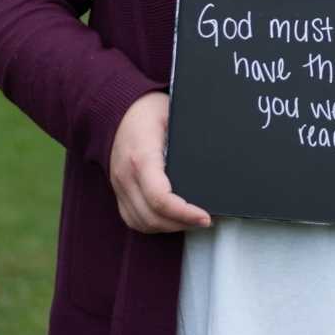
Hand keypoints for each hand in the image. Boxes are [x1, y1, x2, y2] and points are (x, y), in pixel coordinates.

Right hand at [109, 91, 212, 233]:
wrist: (118, 108)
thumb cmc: (149, 109)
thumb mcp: (173, 117)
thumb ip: (188, 141)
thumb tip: (216, 160)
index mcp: (141, 158)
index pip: (160, 198)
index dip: (184, 213)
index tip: (205, 216)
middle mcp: (126, 176)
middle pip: (152, 216)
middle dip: (182, 223)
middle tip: (206, 219)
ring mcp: (119, 186)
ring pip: (142, 222)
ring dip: (169, 227)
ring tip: (193, 221)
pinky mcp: (118, 191)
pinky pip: (133, 218)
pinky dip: (153, 224)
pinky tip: (172, 220)